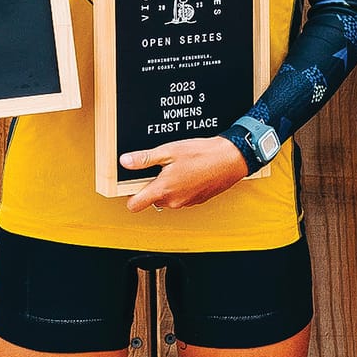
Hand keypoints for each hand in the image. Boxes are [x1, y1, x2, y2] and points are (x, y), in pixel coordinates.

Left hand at [121, 137, 249, 211]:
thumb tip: (126, 162)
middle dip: (152, 186)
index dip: (130, 195)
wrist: (231, 159)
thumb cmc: (203, 154)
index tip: (132, 183)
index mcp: (163, 190)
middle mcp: (174, 201)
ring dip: (168, 187)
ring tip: (177, 168)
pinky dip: (181, 188)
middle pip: (151, 200)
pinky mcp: (196, 201)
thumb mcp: (169, 151)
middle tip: (160, 168)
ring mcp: (186, 202)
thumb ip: (145, 159)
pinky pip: (181, 197)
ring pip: (167, 199)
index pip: (134, 206)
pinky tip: (189, 173)